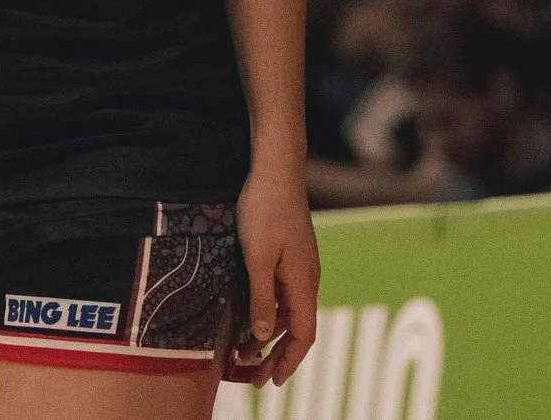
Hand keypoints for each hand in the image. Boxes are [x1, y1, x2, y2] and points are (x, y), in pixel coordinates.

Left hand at [235, 155, 318, 386]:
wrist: (275, 169)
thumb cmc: (265, 210)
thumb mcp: (258, 257)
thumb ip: (262, 297)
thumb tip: (264, 335)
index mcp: (303, 282)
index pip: (304, 334)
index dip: (289, 360)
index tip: (273, 380)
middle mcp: (307, 278)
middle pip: (296, 327)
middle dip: (276, 355)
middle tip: (253, 377)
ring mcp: (299, 266)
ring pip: (288, 311)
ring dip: (269, 334)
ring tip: (244, 353)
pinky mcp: (289, 254)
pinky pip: (282, 293)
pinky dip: (268, 311)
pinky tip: (251, 316)